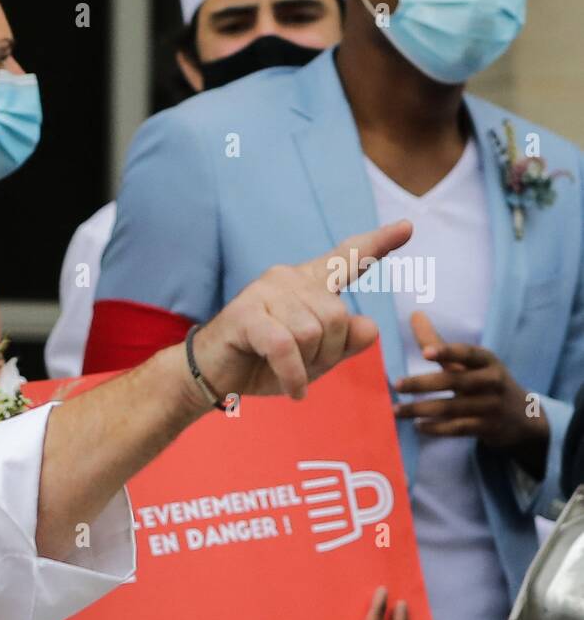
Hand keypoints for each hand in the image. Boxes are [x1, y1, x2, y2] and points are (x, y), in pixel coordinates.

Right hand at [187, 220, 413, 403]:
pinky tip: (292, 391)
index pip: (347, 259)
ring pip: (313, 332)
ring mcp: (264, 292)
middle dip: (328, 354)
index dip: (377, 245)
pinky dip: (292, 375)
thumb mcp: (315, 359)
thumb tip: (369, 326)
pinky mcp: (246, 315)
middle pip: (337, 317)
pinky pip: (285, 346)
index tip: (407, 227)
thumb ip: (347, 343)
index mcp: (307, 284)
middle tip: (304, 369)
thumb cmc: (262, 364)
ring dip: (307, 366)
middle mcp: (287, 278)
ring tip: (288, 375)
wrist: (211, 377)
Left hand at [394, 312, 548, 477]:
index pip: (468, 353)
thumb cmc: (485, 381)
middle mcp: (491, 382)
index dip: (448, 351)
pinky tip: (418, 425)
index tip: (425, 352)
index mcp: (487, 361)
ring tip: (395, 410)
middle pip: (454, 381)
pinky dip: (436, 428)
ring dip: (421, 409)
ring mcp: (491, 406)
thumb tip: (414, 315)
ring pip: (451, 408)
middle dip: (423, 384)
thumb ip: (438, 342)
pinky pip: (457, 428)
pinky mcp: (487, 428)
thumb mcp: (470, 362)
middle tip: (397, 384)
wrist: (523, 417)